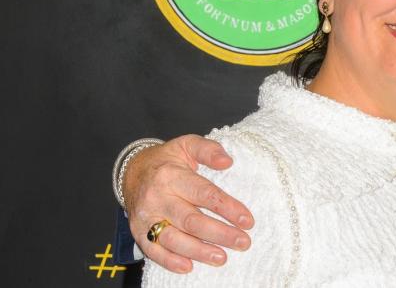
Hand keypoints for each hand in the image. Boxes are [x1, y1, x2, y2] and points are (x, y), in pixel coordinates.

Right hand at [124, 134, 253, 272]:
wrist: (132, 171)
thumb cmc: (167, 160)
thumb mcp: (187, 144)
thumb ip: (208, 149)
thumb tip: (227, 161)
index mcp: (171, 176)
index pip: (204, 194)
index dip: (228, 208)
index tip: (247, 220)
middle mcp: (157, 198)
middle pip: (191, 220)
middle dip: (220, 234)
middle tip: (243, 242)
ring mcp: (146, 217)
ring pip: (174, 239)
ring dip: (199, 251)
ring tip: (221, 257)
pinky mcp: (138, 232)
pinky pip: (153, 251)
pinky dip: (170, 261)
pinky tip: (189, 266)